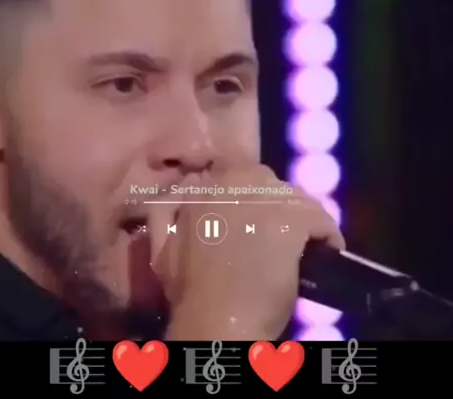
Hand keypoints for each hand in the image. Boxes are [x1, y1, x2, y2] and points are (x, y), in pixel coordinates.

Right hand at [151, 165, 344, 339]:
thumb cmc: (188, 290)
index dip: (250, 195)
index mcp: (204, 187)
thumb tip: (186, 188)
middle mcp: (235, 182)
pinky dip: (328, 233)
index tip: (256, 216)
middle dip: (274, 203)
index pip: (238, 172)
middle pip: (268, 182)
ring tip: (306, 241)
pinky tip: (329, 248)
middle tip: (279, 231)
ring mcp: (266, 199)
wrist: (215, 320)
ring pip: (296, 197)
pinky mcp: (292, 220)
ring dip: (301, 217)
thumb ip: (166, 215)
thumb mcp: (163, 247)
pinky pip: (321, 218)